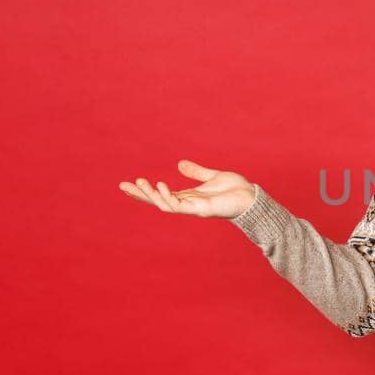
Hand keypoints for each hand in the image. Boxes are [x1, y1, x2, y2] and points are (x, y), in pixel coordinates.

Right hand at [118, 159, 256, 218]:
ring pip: (164, 204)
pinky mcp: (201, 209)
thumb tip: (179, 164)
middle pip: (157, 201)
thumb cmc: (235, 190)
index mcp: (188, 197)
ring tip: (139, 182)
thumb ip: (196, 172)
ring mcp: (193, 208)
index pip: (161, 194)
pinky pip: (179, 205)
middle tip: (122, 186)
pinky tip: (161, 185)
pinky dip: (168, 196)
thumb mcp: (212, 176)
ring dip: (151, 194)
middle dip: (140, 195)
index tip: (127, 184)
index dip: (144, 191)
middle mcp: (187, 204)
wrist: (251, 198)